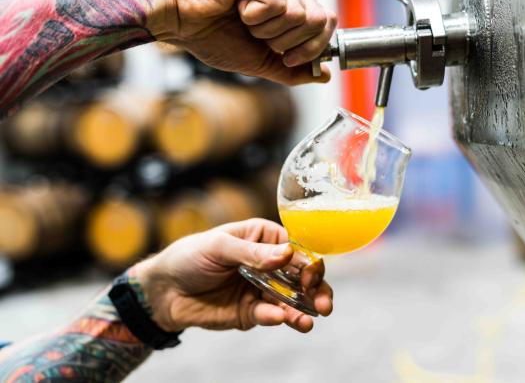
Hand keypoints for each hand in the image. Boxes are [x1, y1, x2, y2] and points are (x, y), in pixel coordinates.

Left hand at [136, 219, 332, 332]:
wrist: (164, 290)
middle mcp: (269, 264)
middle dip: (316, 290)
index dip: (308, 262)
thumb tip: (284, 254)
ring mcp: (262, 289)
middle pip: (301, 277)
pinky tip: (279, 319)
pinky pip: (269, 316)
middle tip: (324, 304)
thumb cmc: (190, 256)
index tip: (311, 275)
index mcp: (264, 239)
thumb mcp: (218, 246)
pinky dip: (277, 318)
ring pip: (291, 300)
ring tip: (308, 321)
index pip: (296, 249)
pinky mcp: (251, 313)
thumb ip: (251, 252)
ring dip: (303, 310)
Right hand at [148, 0, 336, 84]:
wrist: (180, 24)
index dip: (314, 47)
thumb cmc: (212, 37)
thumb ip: (292, 70)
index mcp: (289, 6)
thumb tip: (322, 75)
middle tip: (260, 37)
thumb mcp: (260, 62)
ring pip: (299, 15)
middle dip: (289, 42)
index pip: (326, 22)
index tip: (289, 58)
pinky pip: (278, 5)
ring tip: (244, 20)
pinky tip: (237, 6)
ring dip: (267, 30)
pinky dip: (255, 17)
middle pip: (319, 20)